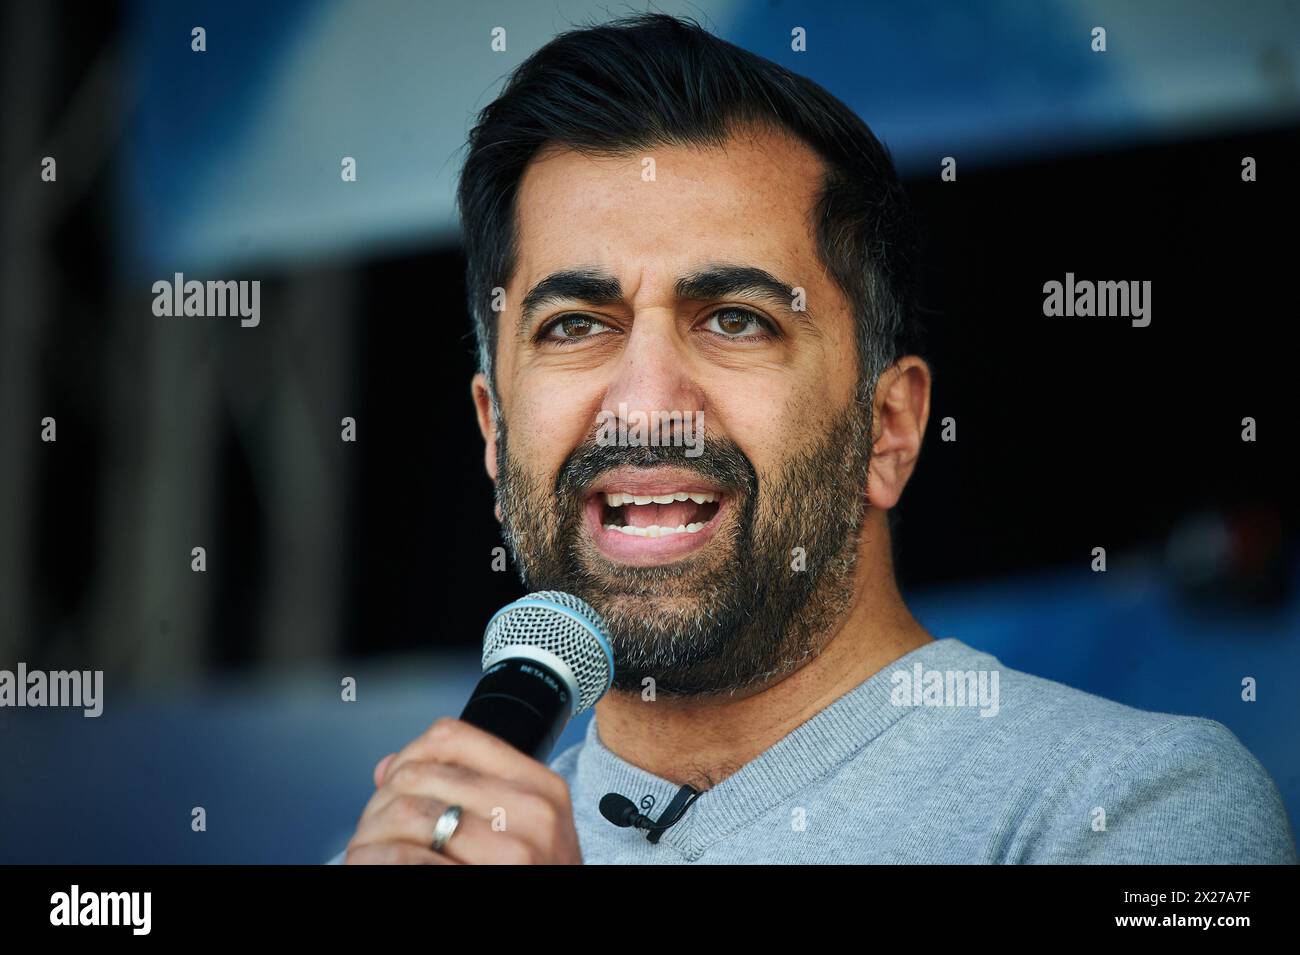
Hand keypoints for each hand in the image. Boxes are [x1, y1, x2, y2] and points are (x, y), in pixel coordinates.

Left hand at [343, 716, 582, 863]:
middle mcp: (532, 812)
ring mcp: (513, 852)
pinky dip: (377, 860)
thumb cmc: (537, 876)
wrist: (563, 926)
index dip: (409, 755)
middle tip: (376, 829)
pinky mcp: (487, 881)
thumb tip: (388, 770)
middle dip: (383, 801)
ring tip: (371, 851)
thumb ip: (469, 791)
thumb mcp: (526, 829)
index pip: (451, 737)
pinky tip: (376, 866)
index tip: (395, 782)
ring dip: (374, 833)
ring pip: (407, 813)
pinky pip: (408, 859)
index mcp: (541, 787)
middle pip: (419, 775)